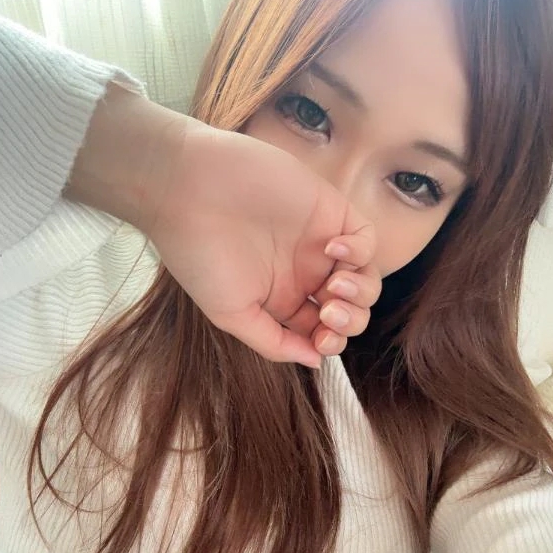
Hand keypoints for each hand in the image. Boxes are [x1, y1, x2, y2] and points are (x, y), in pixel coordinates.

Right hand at [66, 85, 380, 366]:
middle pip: (351, 309)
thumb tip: (316, 361)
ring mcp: (318, 242)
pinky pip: (366, 238)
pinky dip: (360, 250)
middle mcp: (304, 273)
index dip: (331, 341)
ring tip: (333, 287)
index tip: (319, 341)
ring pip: (366, 277)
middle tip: (328, 314)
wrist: (186, 192)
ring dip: (360, 292)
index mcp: (282, 299)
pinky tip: (332, 248)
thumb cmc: (199, 254)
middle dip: (350, 321)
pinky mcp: (328, 210)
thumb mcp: (231, 313)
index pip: (324, 330)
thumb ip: (273, 342)